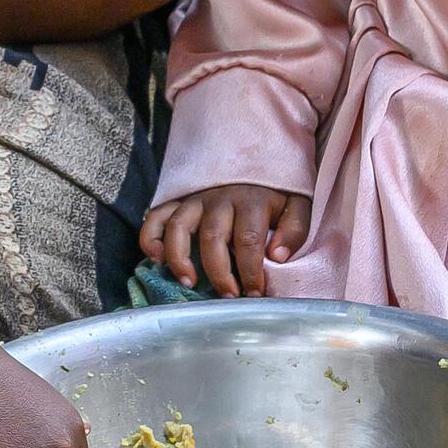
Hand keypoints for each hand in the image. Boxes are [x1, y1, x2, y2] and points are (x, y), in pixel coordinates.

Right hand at [141, 184, 310, 296]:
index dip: (251, 272)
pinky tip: (156, 258)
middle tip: (228, 295)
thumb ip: (294, 229)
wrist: (253, 152)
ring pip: (178, 226)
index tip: (256, 293)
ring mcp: (195, 198)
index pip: (249, 240)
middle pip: (212, 236)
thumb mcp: (296, 203)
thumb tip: (277, 256)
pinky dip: (150, 237)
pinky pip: (156, 216)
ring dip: (179, 257)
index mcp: (252, 200)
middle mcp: (220, 198)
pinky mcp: (178, 199)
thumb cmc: (274, 191)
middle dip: (219, 272)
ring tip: (189, 282)